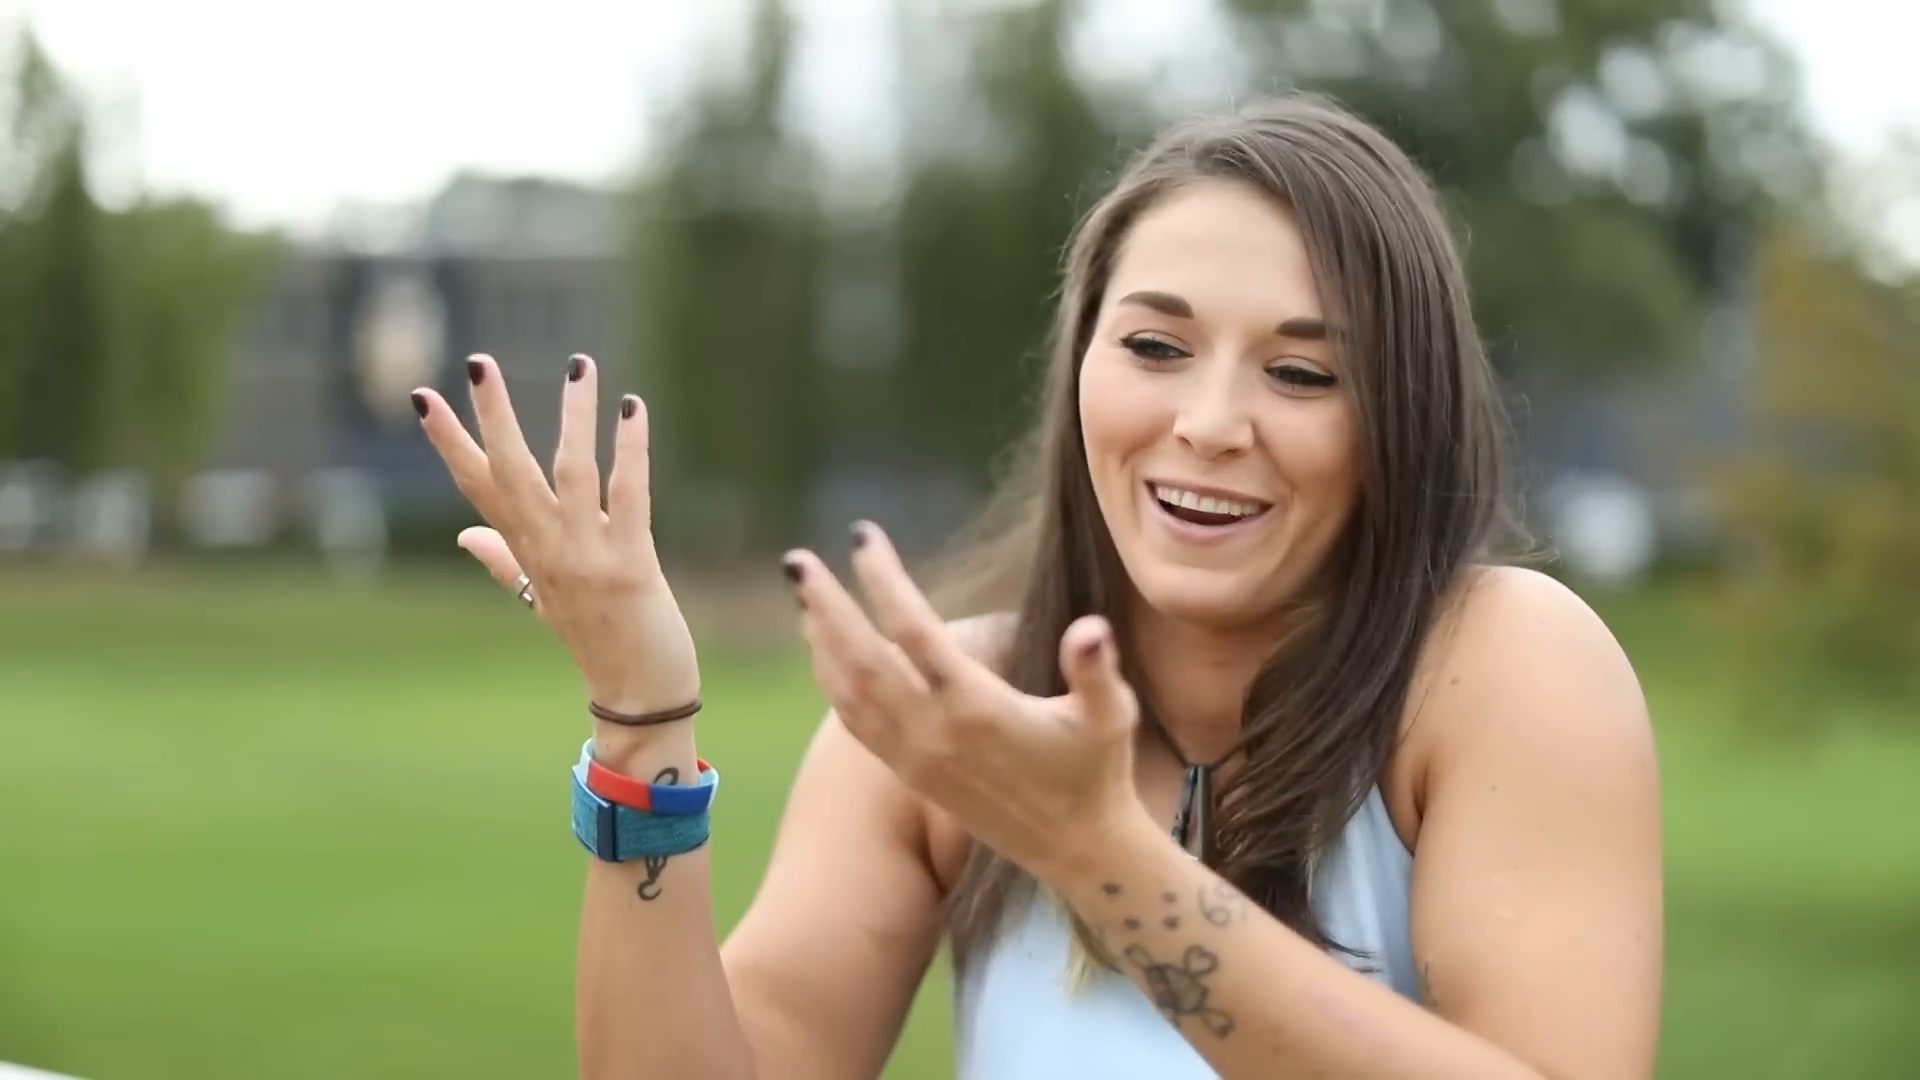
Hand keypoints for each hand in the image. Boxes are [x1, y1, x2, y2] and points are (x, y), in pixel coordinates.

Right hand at [411, 354, 698, 717]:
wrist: (636, 694)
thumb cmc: (596, 640)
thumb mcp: (540, 600)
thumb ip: (503, 560)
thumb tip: (463, 536)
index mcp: (527, 553)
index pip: (479, 488)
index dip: (451, 442)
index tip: (424, 397)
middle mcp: (549, 550)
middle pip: (511, 473)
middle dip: (493, 416)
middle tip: (478, 361)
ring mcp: (587, 556)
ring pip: (571, 472)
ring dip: (575, 416)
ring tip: (581, 365)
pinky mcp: (631, 564)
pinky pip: (628, 496)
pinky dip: (631, 450)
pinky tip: (632, 409)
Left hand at [782, 521, 1154, 880]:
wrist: (1075, 849)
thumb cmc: (1096, 770)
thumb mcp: (1111, 716)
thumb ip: (1096, 670)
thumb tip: (1092, 628)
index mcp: (978, 708)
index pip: (913, 631)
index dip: (883, 579)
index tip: (862, 536)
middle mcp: (935, 732)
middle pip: (860, 659)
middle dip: (825, 605)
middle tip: (795, 560)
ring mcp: (916, 756)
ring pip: (848, 692)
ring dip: (819, 639)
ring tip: (802, 592)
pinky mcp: (910, 772)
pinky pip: (854, 721)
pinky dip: (831, 680)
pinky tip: (822, 650)